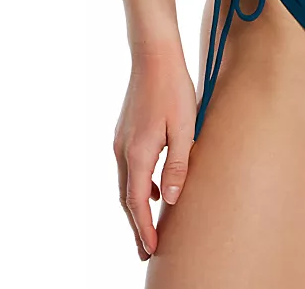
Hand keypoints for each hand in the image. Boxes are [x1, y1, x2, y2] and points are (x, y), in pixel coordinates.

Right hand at [113, 43, 196, 259]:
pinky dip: (137, 185)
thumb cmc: (174, 88)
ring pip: (126, 182)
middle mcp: (122, 150)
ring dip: (136, 206)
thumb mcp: (184, 127)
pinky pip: (129, 167)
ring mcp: (120, 139)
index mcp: (137, 153)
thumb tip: (171, 200)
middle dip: (136, 226)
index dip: (143, 230)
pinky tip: (154, 189)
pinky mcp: (125, 130)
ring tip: (150, 226)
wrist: (153, 54)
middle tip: (146, 251)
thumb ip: (177, 164)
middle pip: (126, 198)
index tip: (151, 250)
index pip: (136, 204)